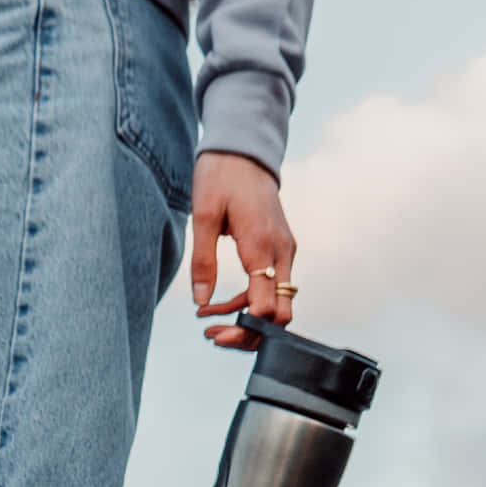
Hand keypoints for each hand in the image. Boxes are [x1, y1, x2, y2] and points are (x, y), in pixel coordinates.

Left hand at [189, 152, 296, 350]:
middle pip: (280, 314)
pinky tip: (219, 303)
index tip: (213, 331)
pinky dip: (249, 302)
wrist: (244, 150)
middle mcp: (282, 252)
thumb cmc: (221, 176)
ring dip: (246, 320)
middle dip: (250, 333)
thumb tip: (200, 300)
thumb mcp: (203, 216)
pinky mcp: (280, 250)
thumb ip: (203, 261)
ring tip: (209, 322)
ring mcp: (284, 252)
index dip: (243, 328)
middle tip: (214, 336)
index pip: (267, 306)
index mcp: (263, 245)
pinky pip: (271, 287)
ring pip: (277, 304)